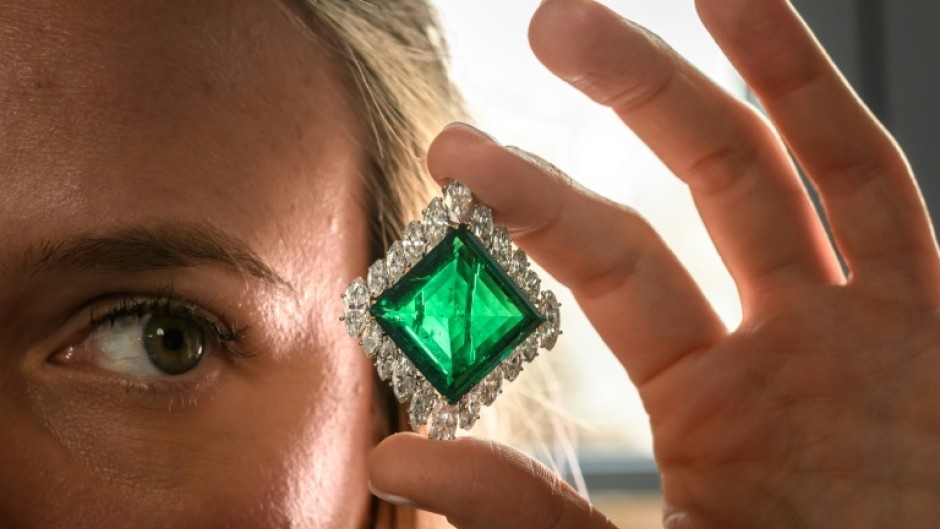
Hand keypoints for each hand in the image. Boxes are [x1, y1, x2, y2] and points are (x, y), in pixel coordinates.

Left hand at [368, 0, 939, 526]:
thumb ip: (529, 514)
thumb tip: (396, 452)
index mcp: (708, 400)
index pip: (611, 264)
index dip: (535, 202)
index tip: (453, 154)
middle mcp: (780, 344)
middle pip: (698, 186)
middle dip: (634, 94)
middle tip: (552, 20)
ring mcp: (860, 326)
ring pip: (784, 168)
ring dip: (723, 70)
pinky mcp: (929, 326)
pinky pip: (872, 187)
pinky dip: (820, 99)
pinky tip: (749, 12)